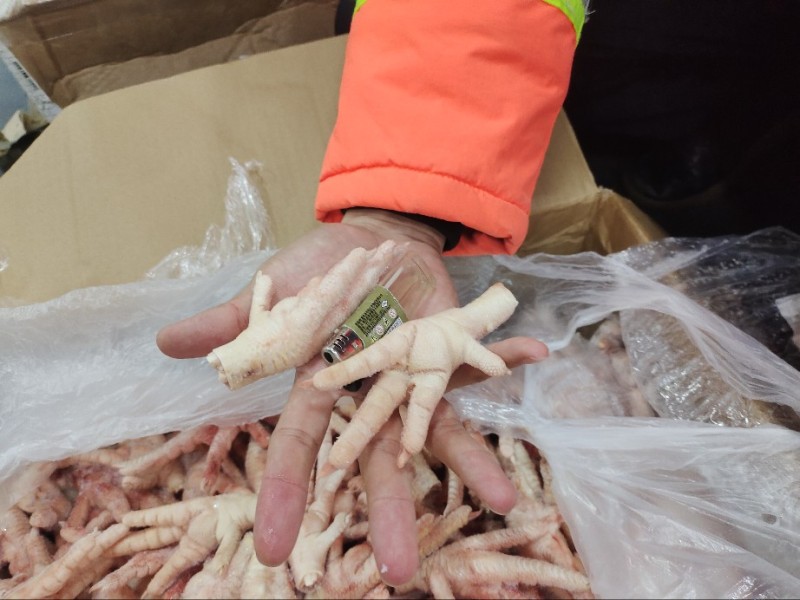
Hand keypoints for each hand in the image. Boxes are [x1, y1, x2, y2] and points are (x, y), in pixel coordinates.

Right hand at [156, 208, 548, 585]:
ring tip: (506, 497)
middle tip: (403, 571)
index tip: (275, 550)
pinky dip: (505, 357)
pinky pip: (481, 359)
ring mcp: (416, 374)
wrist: (372, 238)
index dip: (286, 493)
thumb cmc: (319, 271)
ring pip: (440, 427)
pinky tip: (533, 354)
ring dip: (472, 459)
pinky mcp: (449, 350)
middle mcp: (372, 391)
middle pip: (380, 457)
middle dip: (390, 509)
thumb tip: (165, 343)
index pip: (301, 444)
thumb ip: (233, 323)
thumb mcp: (273, 292)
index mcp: (324, 382)